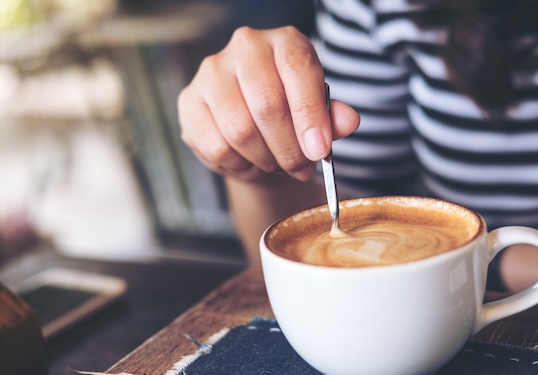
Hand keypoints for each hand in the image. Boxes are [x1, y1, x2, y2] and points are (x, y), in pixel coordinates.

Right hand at [178, 26, 359, 182]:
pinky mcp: (189, 101)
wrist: (251, 126)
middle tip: (300, 169)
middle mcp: (245, 47)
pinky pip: (216, 146)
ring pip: (240, 130)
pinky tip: (248, 162)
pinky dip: (238, 165)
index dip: (310, 116)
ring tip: (274, 165)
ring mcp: (212, 72)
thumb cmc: (290, 115)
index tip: (319, 151)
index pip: (298, 70)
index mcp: (284, 42)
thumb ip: (333, 117)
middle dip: (289, 149)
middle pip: (267, 106)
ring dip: (264, 160)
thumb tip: (348, 121)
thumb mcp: (317, 113)